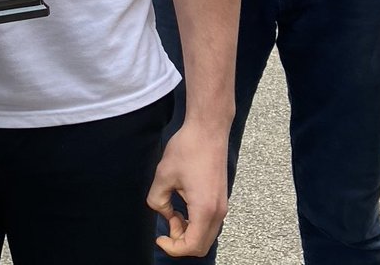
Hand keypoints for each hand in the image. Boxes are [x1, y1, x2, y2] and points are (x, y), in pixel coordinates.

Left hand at [146, 121, 228, 258]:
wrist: (208, 130)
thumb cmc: (188, 149)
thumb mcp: (163, 175)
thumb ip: (157, 201)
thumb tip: (163, 212)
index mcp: (204, 209)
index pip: (192, 246)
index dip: (173, 248)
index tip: (159, 237)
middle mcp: (218, 211)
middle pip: (201, 245)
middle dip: (181, 243)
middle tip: (165, 227)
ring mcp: (222, 205)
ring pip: (206, 235)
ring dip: (188, 232)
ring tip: (172, 213)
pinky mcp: (220, 198)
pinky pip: (209, 223)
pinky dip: (195, 223)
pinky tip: (181, 207)